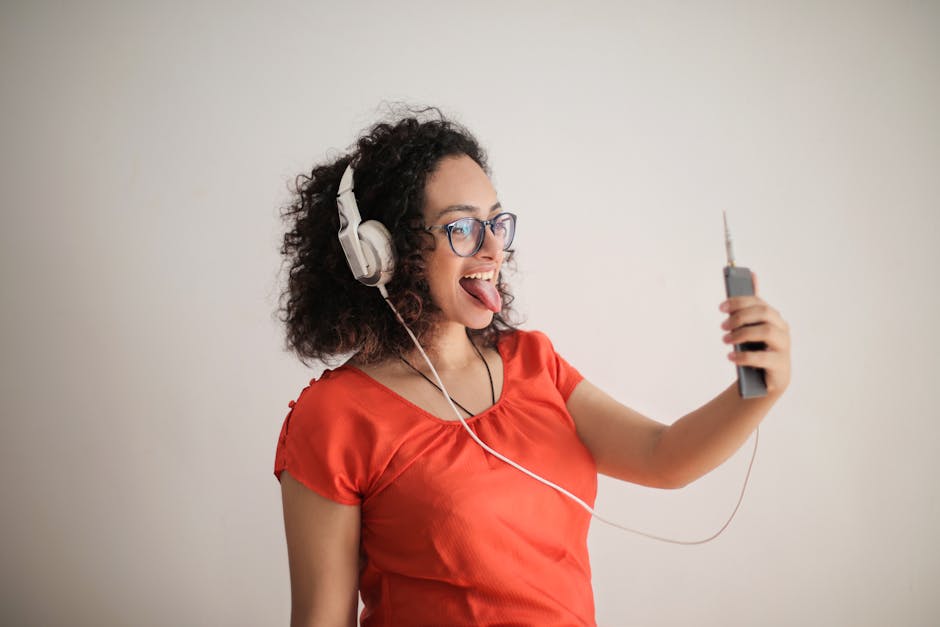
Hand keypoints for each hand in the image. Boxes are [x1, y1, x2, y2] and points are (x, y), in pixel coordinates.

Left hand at [719, 272, 790, 395]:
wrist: (765, 381)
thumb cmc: (757, 349)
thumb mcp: (751, 327)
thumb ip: (751, 305)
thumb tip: (752, 275)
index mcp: (774, 317)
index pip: (759, 302)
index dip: (739, 302)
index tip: (721, 308)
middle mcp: (782, 329)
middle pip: (764, 313)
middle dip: (740, 317)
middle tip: (722, 326)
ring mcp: (783, 346)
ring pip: (766, 331)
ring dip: (742, 333)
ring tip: (725, 340)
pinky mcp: (780, 365)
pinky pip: (763, 357)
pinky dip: (744, 356)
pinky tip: (731, 357)